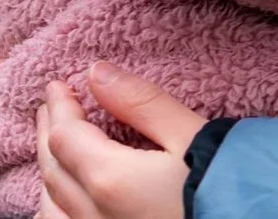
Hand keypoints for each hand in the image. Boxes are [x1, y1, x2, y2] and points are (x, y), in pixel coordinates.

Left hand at [34, 64, 199, 218]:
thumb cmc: (229, 181)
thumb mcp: (191, 133)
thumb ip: (141, 102)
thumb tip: (97, 73)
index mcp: (110, 178)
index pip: (66, 136)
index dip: (59, 107)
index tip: (58, 85)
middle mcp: (94, 214)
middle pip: (53, 169)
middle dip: (49, 133)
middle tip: (51, 107)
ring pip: (52, 206)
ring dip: (49, 171)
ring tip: (53, 147)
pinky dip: (54, 208)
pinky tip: (61, 200)